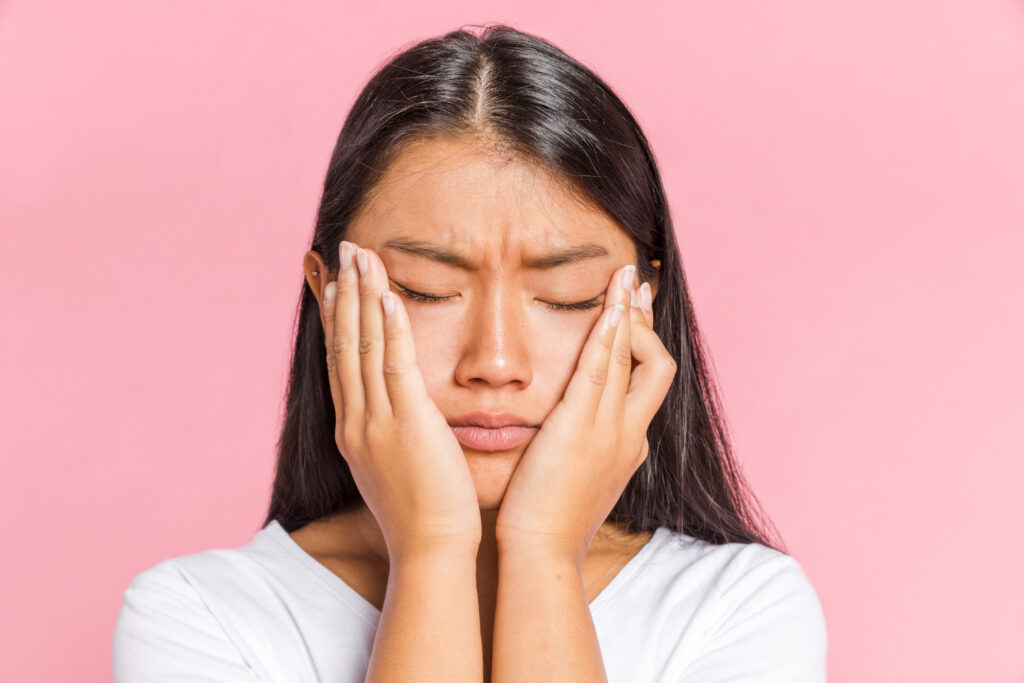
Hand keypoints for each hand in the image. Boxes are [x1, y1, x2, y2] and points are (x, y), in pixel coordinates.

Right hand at [319, 241, 480, 560]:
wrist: (430, 550)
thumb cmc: (421, 516)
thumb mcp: (394, 470)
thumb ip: (391, 437)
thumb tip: (397, 419)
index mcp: (353, 431)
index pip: (340, 363)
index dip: (337, 320)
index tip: (338, 285)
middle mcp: (356, 420)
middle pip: (344, 345)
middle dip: (345, 294)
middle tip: (345, 252)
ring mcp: (377, 421)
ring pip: (364, 346)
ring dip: (363, 296)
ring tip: (362, 255)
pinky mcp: (407, 423)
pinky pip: (395, 364)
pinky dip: (389, 326)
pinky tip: (389, 295)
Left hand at [493, 264, 675, 563]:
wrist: (543, 554)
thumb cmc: (550, 522)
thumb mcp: (579, 480)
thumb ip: (583, 452)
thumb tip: (573, 435)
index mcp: (628, 445)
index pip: (648, 383)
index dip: (646, 345)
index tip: (637, 316)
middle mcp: (629, 433)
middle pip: (657, 365)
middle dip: (648, 322)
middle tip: (638, 286)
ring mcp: (610, 429)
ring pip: (633, 359)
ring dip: (630, 313)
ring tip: (626, 277)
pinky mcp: (581, 427)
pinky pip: (602, 370)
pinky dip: (610, 335)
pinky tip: (609, 307)